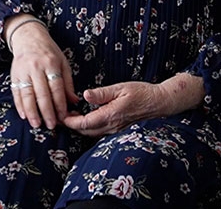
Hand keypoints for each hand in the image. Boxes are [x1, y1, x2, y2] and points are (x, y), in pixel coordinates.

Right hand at [7, 17, 76, 129]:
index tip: (63, 117)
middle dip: (46, 111)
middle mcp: (36, 67)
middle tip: (51, 125)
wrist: (28, 37)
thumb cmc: (49, 51)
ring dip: (31, 111)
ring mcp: (23, 71)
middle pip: (41, 93)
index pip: (56, 88)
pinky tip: (24, 115)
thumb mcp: (63, 62)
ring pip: (26, 95)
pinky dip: (19, 105)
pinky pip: (16, 93)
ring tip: (36, 124)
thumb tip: (74, 102)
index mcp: (51, 63)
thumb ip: (68, 82)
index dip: (59, 104)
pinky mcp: (13, 75)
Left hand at [62, 74, 204, 136]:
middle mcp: (112, 126)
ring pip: (93, 133)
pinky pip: (101, 132)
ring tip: (71, 116)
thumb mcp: (120, 88)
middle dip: (72, 125)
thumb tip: (85, 95)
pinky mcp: (119, 129)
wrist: (160, 102)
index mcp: (110, 115)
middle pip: (86, 131)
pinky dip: (90, 127)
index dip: (70, 122)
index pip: (84, 124)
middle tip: (61, 115)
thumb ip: (102, 93)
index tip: (60, 116)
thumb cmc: (141, 92)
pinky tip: (87, 118)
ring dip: (81, 127)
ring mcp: (116, 130)